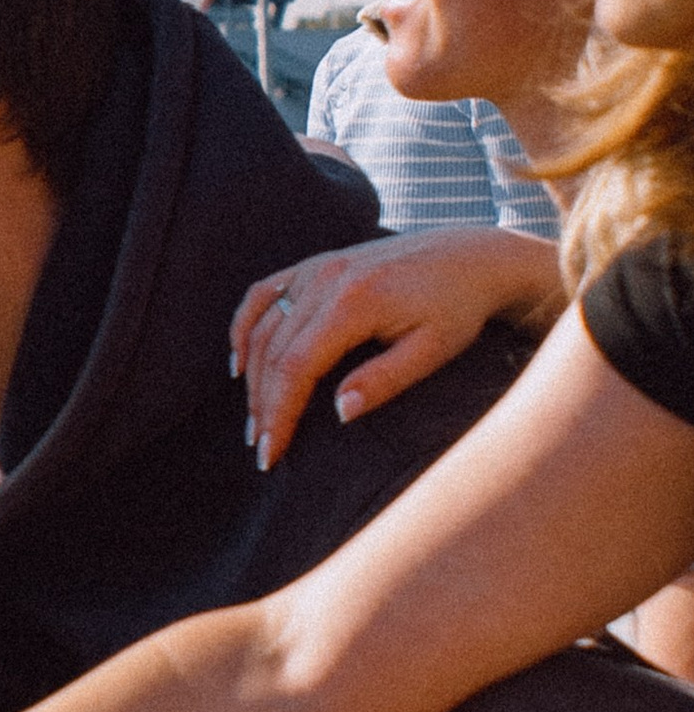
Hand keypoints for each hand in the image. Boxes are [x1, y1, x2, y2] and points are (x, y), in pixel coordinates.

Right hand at [231, 227, 563, 471]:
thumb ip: (385, 380)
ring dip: (250, 376)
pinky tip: (240, 362)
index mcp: (353, 302)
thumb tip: (338, 413)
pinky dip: (244, 329)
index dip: (278, 413)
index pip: (295, 367)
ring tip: (255, 418)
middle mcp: (324, 280)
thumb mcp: (434, 350)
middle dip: (261, 405)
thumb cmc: (458, 310)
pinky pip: (262, 296)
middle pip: (271, 352)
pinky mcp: (313, 264)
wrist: (472, 258)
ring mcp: (314, 268)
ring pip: (261, 328)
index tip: (271, 453)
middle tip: (261, 447)